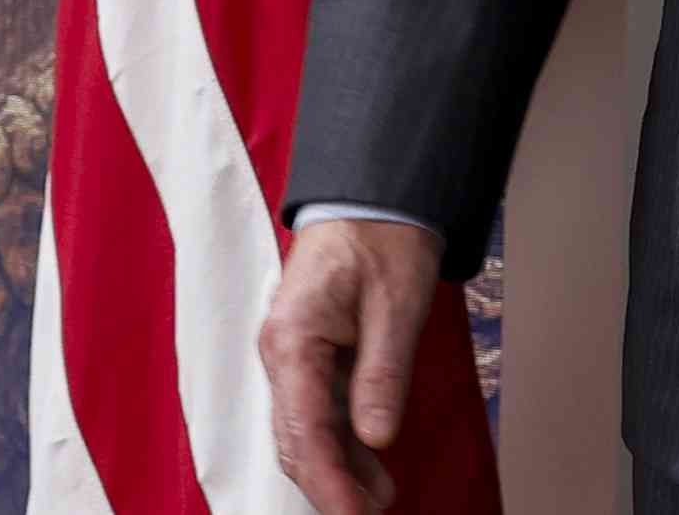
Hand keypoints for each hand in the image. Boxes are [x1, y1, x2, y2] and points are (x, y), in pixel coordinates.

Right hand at [258, 214, 446, 514]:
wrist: (372, 196)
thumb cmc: (382, 238)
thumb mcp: (396, 306)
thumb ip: (382, 373)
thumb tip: (377, 437)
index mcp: (293, 338)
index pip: (303, 430)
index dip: (328, 482)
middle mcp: (282, 352)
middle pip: (296, 439)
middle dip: (331, 484)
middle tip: (373, 513)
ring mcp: (293, 355)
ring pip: (307, 430)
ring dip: (339, 468)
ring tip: (380, 497)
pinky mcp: (310, 356)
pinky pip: (320, 409)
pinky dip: (343, 441)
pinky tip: (372, 464)